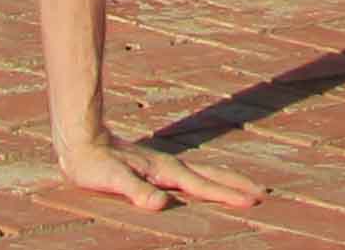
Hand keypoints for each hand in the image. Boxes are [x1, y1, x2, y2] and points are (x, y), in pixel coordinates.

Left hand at [52, 126, 261, 213]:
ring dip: (225, 182)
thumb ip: (136, 192)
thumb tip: (160, 205)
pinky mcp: (154, 168)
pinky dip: (206, 181)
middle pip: (211, 176)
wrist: (81, 139)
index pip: (203, 186)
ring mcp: (163, 166)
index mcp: (165, 171)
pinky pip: (189, 176)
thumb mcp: (112, 181)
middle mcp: (169, 167)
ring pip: (203, 174)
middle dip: (236, 185)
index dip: (228, 195)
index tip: (254, 200)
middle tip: (262, 193)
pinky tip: (204, 185)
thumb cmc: (94, 165)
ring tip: (243, 189)